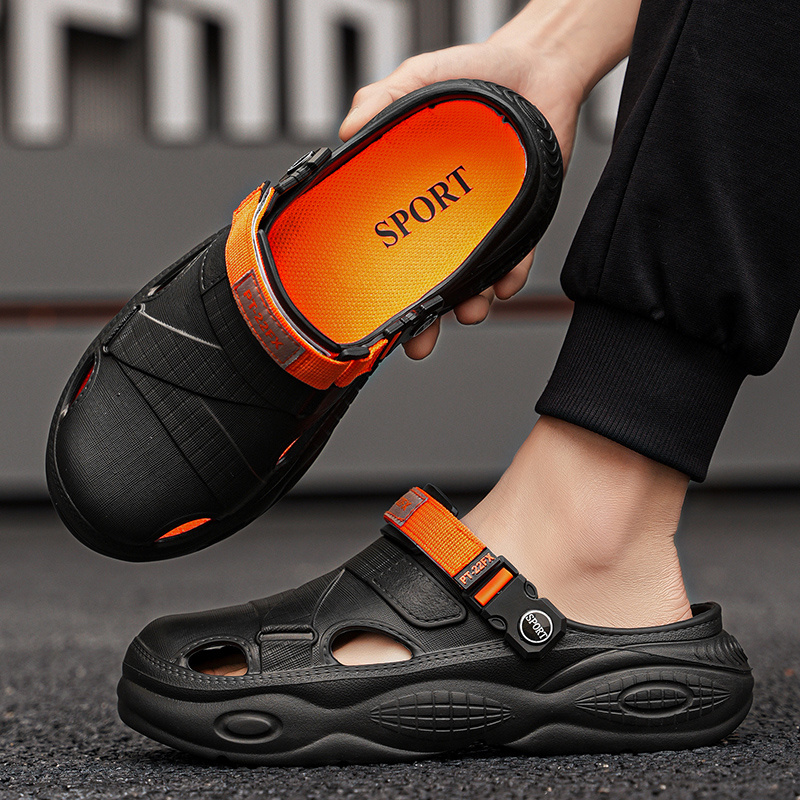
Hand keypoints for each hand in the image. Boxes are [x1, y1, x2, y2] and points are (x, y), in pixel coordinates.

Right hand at [339, 39, 583, 358]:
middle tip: (416, 342)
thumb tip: (347, 132)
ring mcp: (483, 225)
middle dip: (424, 321)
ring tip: (467, 311)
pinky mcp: (523, 220)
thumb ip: (382, 101)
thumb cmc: (472, 76)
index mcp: (411, 200)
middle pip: (430, 283)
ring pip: (473, 281)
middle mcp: (445, 223)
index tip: (370, 315)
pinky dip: (510, 277)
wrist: (535, 68)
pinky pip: (516, 260)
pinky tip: (503, 282)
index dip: (381, 287)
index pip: (390, 252)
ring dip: (469, 304)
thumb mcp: (417, 83)